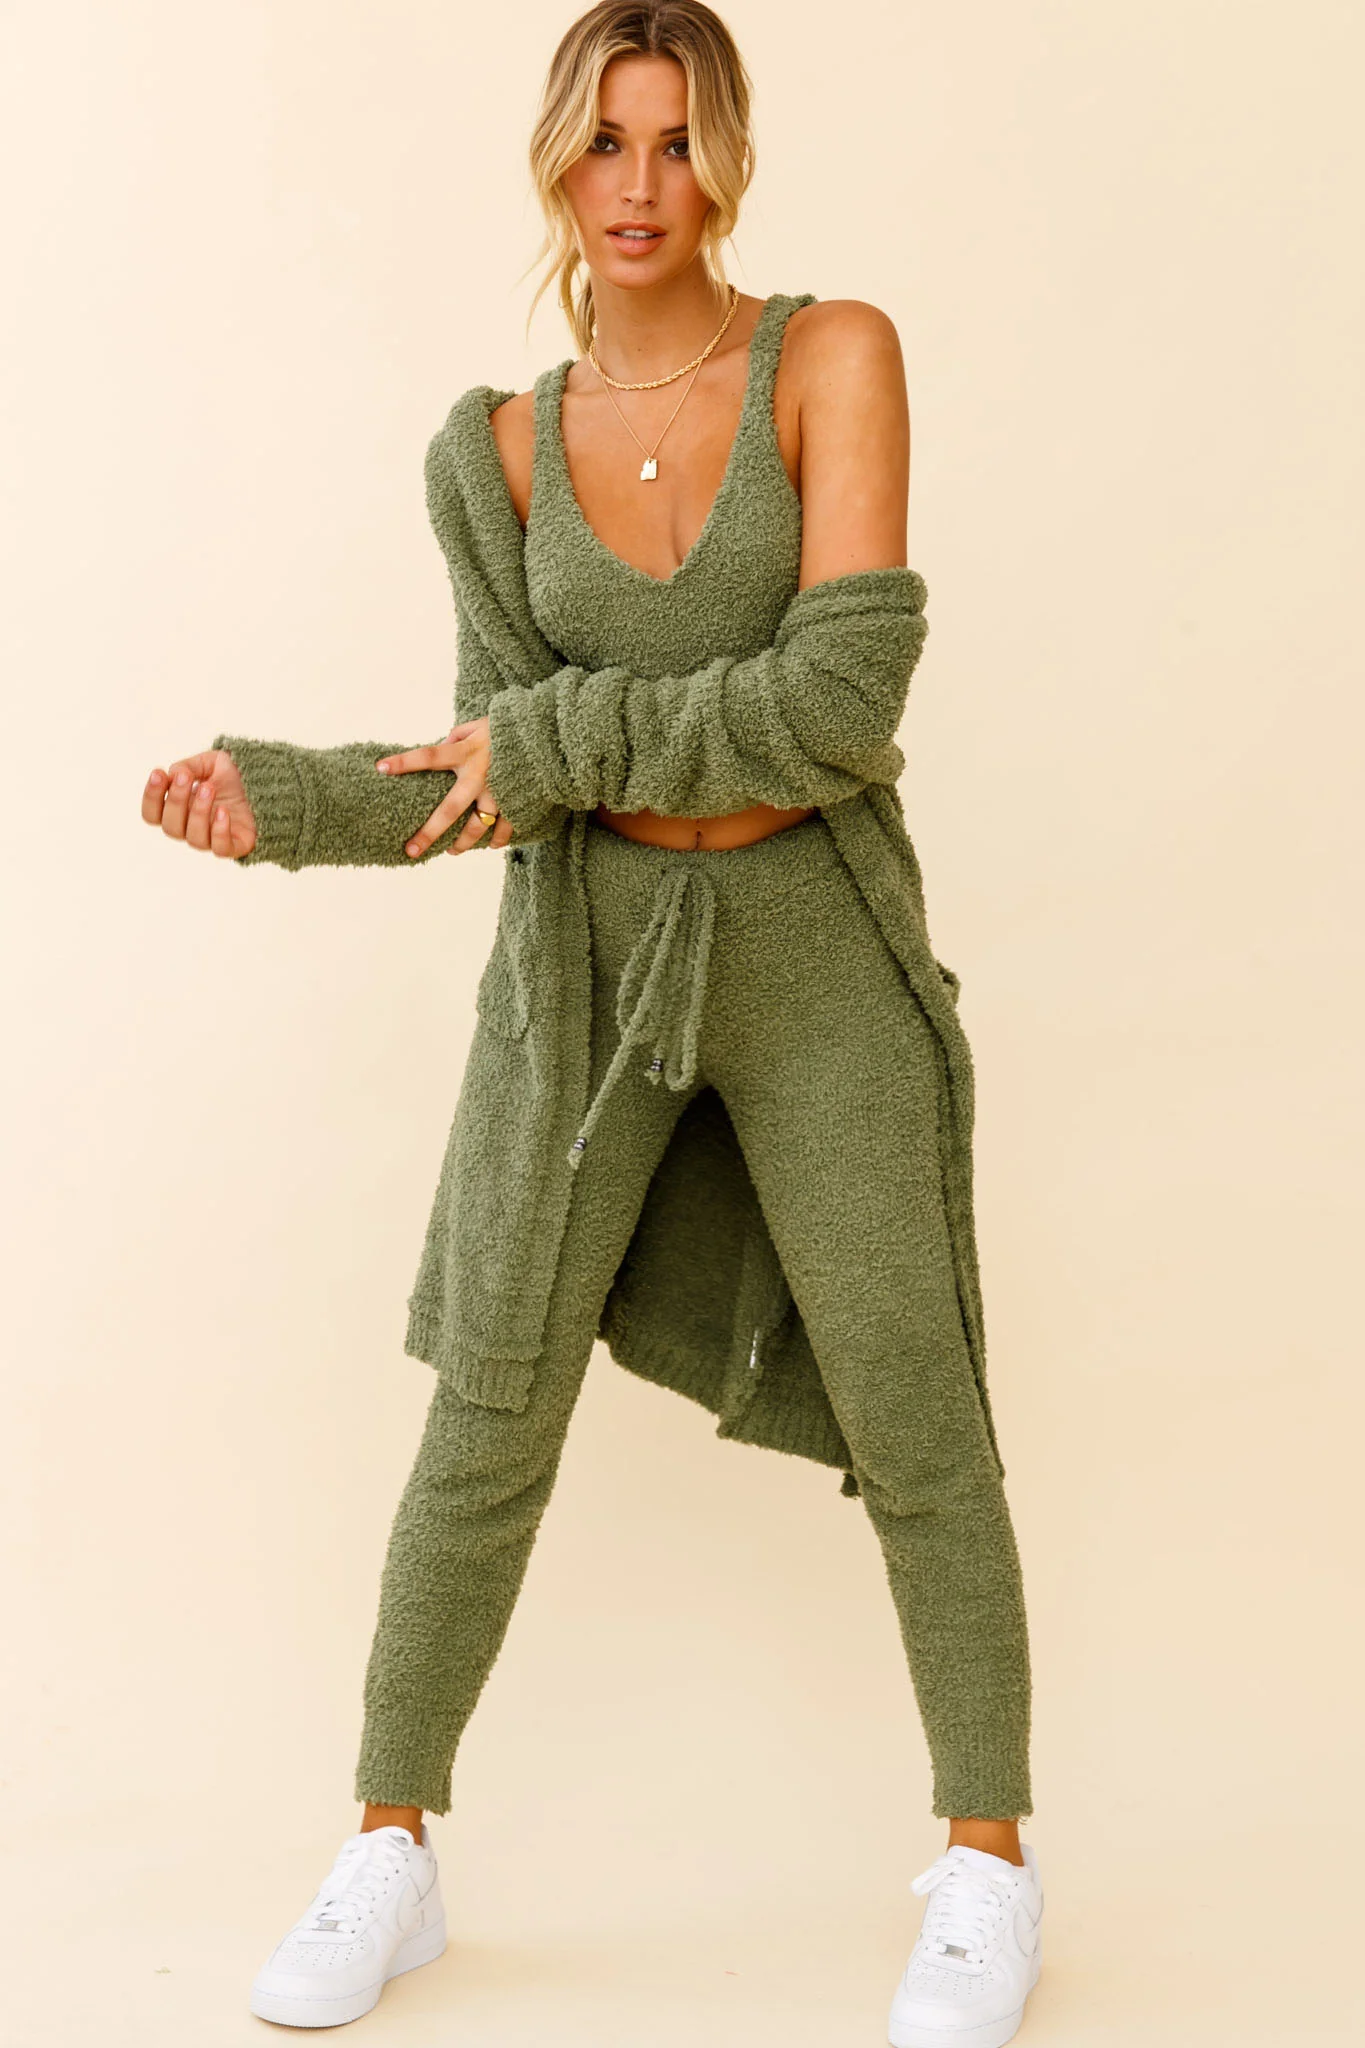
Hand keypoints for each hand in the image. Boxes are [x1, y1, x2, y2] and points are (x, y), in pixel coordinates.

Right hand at [142, 748, 256, 857]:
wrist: (268, 783)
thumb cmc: (234, 776)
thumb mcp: (210, 762)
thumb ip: (189, 766)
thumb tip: (173, 774)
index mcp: (180, 809)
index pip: (153, 814)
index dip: (151, 797)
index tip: (158, 773)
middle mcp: (192, 827)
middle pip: (170, 827)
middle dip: (175, 800)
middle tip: (185, 777)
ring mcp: (212, 839)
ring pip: (194, 838)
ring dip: (197, 812)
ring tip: (209, 788)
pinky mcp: (235, 846)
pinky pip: (220, 849)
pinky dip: (219, 831)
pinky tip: (223, 811)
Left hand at [375, 718, 514, 856]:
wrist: (551, 735)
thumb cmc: (511, 726)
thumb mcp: (480, 725)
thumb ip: (458, 736)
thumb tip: (443, 746)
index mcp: (466, 752)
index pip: (428, 756)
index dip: (403, 762)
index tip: (380, 767)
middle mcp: (479, 776)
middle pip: (448, 810)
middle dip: (428, 833)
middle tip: (411, 850)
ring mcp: (499, 794)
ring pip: (476, 827)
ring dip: (461, 843)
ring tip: (451, 852)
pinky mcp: (517, 803)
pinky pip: (505, 828)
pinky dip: (497, 840)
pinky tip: (489, 846)